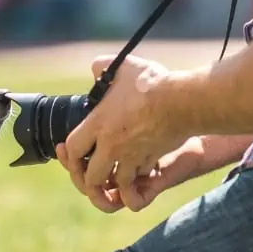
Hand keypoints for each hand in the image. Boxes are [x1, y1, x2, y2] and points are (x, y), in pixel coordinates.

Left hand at [60, 54, 188, 210]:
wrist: (184, 100)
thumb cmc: (153, 83)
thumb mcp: (124, 67)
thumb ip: (103, 66)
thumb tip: (95, 68)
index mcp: (98, 124)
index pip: (72, 149)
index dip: (68, 155)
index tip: (70, 152)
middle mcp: (111, 146)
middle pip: (90, 178)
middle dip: (88, 181)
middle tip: (90, 175)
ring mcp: (131, 156)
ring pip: (115, 184)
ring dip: (113, 185)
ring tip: (112, 181)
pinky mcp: (150, 159)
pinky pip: (140, 178)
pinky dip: (137, 179)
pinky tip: (137, 172)